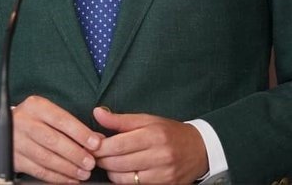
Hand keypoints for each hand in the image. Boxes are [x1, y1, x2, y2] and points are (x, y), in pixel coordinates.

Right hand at [10, 95, 102, 182]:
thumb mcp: (50, 114)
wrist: (4, 128)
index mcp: (36, 106)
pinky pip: (38, 171)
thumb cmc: (35, 120)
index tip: (95, 144)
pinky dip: (56, 177)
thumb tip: (98, 139)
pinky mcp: (15, 158)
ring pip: (45, 158)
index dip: (80, 133)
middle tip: (90, 163)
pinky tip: (69, 179)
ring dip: (67, 168)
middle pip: (52, 140)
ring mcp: (17, 141)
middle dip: (75, 153)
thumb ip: (73, 125)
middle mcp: (24, 121)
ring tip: (83, 173)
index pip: (61, 119)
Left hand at [92, 108, 207, 184]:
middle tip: (96, 156)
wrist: (199, 149)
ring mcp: (163, 174)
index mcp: (153, 135)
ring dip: (111, 173)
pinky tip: (123, 173)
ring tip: (110, 164)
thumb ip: (120, 120)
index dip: (100, 147)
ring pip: (126, 179)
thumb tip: (97, 113)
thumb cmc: (169, 132)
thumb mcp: (147, 120)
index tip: (91, 145)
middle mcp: (159, 155)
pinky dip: (125, 181)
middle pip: (119, 163)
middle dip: (102, 160)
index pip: (118, 145)